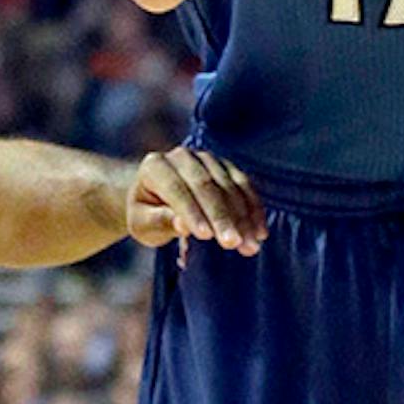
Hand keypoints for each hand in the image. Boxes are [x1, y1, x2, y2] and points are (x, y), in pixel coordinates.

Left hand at [128, 147, 266, 253]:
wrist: (155, 199)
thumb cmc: (146, 215)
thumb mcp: (143, 224)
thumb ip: (160, 221)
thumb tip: (183, 225)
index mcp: (154, 166)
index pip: (176, 188)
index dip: (192, 212)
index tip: (206, 237)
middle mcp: (181, 156)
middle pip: (206, 185)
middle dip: (221, 217)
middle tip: (233, 244)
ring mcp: (205, 159)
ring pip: (229, 186)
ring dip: (242, 218)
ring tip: (250, 247)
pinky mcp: (225, 167)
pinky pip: (244, 186)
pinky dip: (253, 209)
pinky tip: (260, 232)